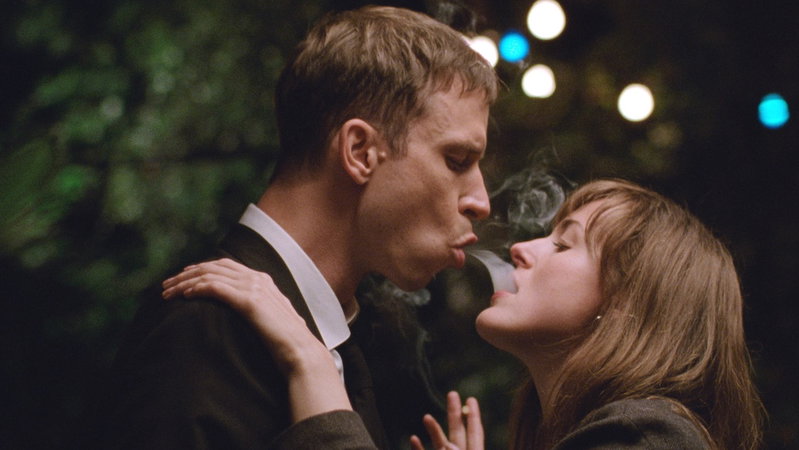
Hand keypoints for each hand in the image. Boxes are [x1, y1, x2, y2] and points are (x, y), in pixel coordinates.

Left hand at [161, 258, 326, 374]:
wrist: (300, 350)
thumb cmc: (286, 340)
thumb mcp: (272, 318)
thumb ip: (260, 308)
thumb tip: (249, 312)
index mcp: (263, 280)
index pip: (225, 265)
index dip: (201, 268)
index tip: (182, 277)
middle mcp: (257, 278)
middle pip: (213, 267)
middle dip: (186, 274)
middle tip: (166, 285)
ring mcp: (254, 287)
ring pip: (210, 276)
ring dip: (185, 283)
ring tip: (167, 293)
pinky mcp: (249, 301)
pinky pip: (216, 288)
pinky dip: (198, 289)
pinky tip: (185, 296)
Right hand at [410, 391, 483, 449]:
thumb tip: (447, 445)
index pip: (474, 433)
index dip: (473, 416)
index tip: (470, 399)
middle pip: (457, 432)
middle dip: (454, 412)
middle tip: (452, 393)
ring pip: (439, 444)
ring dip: (433, 429)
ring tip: (426, 417)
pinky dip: (418, 449)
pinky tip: (413, 438)